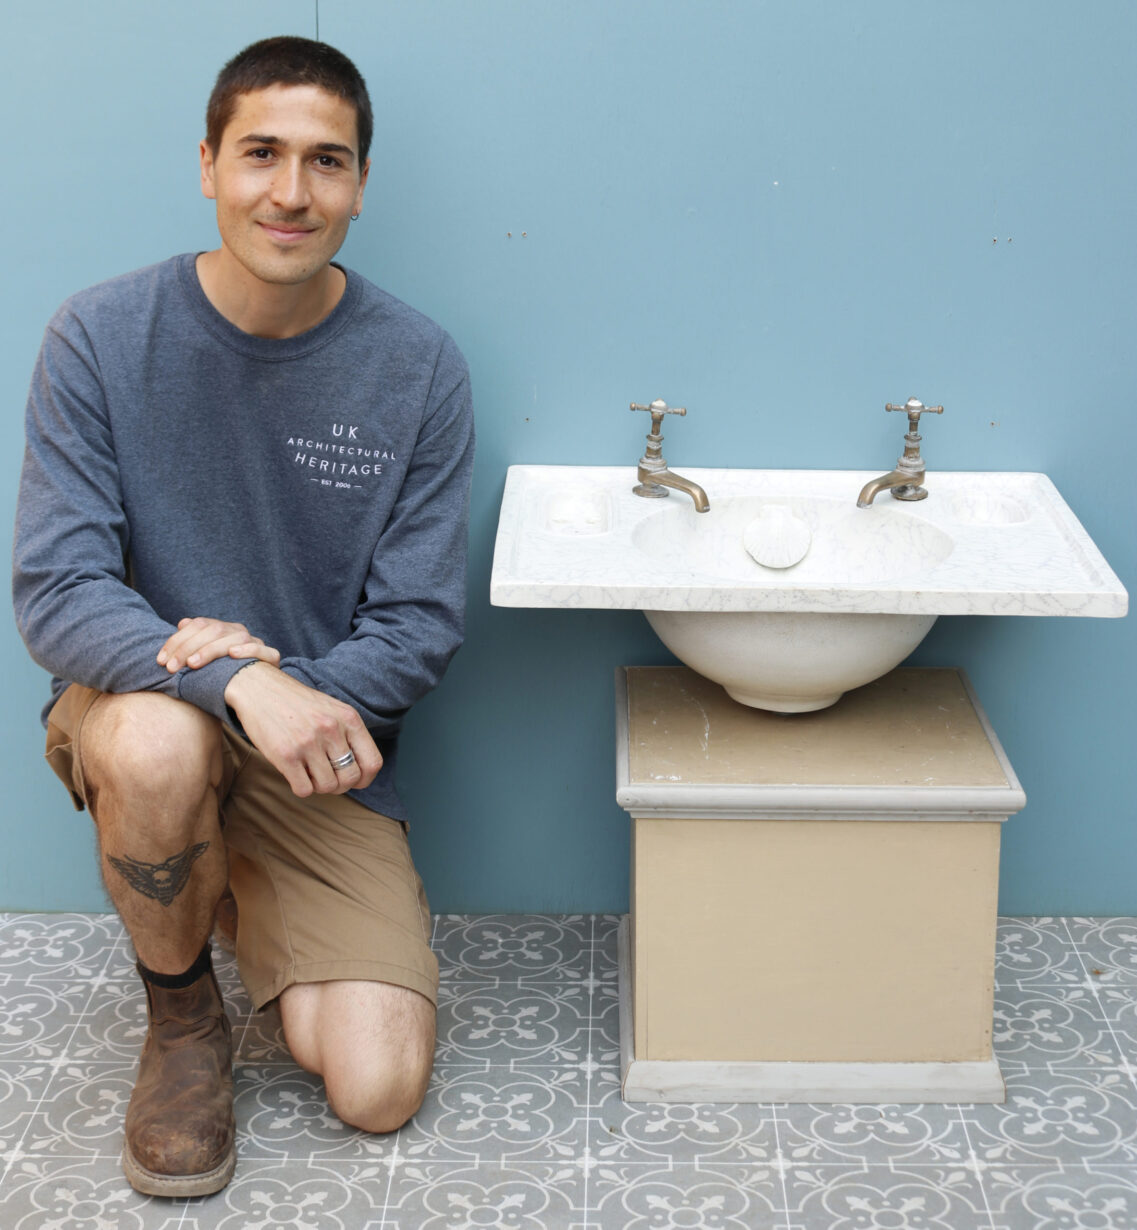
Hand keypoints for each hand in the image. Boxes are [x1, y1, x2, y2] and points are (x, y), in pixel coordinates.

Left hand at [158, 617, 280, 672]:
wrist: (255, 692)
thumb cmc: (223, 677)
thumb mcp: (204, 661)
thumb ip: (193, 643)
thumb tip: (182, 623)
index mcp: (223, 629)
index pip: (199, 624)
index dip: (177, 640)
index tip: (160, 660)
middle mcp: (239, 632)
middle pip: (214, 630)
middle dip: (188, 648)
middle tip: (171, 667)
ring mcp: (256, 643)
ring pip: (235, 638)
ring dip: (211, 650)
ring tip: (193, 664)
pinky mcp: (271, 657)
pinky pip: (261, 650)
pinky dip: (247, 650)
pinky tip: (233, 654)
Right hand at [223, 663, 381, 796]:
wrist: (259, 688)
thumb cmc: (297, 704)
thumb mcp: (332, 710)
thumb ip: (349, 735)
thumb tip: (360, 773)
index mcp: (349, 718)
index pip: (373, 762)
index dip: (365, 778)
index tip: (354, 779)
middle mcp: (331, 729)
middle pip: (350, 778)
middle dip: (340, 785)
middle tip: (326, 776)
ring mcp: (308, 742)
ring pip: (328, 787)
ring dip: (319, 786)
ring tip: (309, 771)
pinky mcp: (285, 754)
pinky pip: (304, 790)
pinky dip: (301, 787)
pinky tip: (296, 773)